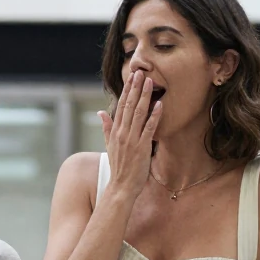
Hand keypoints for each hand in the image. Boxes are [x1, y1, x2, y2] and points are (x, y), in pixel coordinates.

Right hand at [99, 69, 162, 199]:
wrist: (121, 186)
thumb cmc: (118, 167)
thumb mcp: (109, 145)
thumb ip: (106, 127)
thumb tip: (100, 112)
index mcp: (115, 131)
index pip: (121, 105)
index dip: (127, 90)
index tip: (132, 77)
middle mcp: (122, 132)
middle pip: (129, 105)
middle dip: (136, 88)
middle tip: (141, 72)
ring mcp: (131, 139)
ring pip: (138, 113)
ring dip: (144, 97)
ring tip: (150, 82)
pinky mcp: (141, 147)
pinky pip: (149, 128)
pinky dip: (154, 116)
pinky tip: (159, 105)